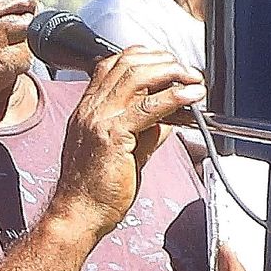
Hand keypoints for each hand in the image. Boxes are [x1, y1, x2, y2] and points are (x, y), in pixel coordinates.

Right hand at [53, 47, 203, 230]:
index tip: (169, 64)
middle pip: (127, 62)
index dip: (144, 57)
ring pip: (136, 76)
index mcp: (88, 109)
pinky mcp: (112, 137)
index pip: (113, 64)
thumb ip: (145, 128)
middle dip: (164, 61)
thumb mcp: (123, 149)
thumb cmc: (95, 189)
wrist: (77, 214)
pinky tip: (191, 98)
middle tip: (187, 72)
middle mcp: (91, 109)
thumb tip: (171, 115)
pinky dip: (174, 98)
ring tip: (192, 80)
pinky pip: (147, 108)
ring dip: (172, 72)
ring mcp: (99, 120)